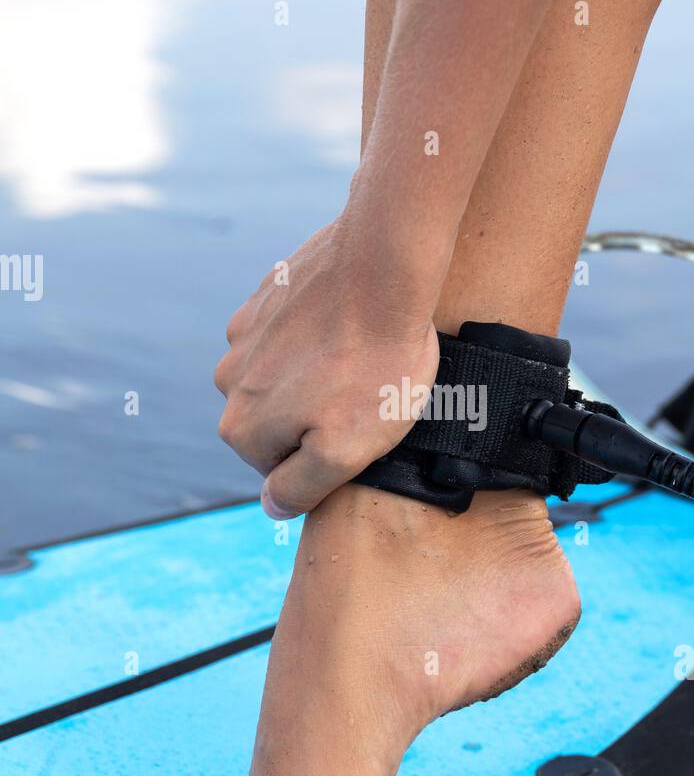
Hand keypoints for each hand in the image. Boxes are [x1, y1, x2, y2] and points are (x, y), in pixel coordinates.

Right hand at [215, 221, 440, 517]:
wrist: (384, 269)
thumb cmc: (374, 365)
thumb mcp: (347, 449)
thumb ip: (302, 488)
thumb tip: (271, 506)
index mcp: (241, 428)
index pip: (282, 470)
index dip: (329, 456)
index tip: (360, 427)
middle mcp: (228, 381)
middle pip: (279, 422)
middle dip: (319, 414)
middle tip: (367, 392)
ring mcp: (245, 334)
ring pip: (283, 376)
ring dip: (317, 373)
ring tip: (362, 357)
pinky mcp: (267, 295)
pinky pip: (290, 332)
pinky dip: (317, 334)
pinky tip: (350, 324)